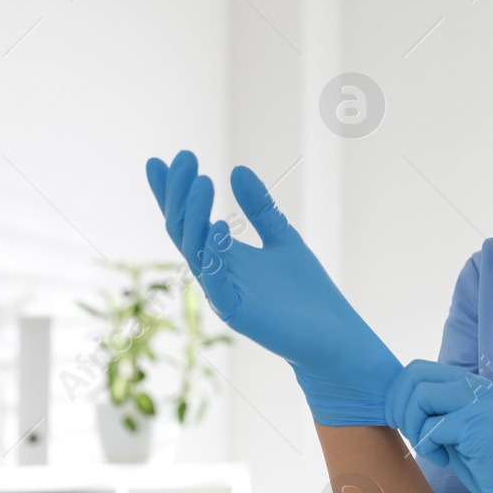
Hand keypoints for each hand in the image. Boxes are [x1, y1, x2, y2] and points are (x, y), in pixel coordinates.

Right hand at [146, 151, 399, 425]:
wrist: (333, 335)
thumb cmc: (306, 293)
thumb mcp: (282, 238)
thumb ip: (259, 208)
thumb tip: (237, 170)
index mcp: (223, 256)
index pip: (189, 219)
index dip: (172, 192)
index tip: (159, 160)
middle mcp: (216, 273)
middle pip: (184, 229)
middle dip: (178, 193)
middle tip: (183, 158)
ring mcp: (223, 293)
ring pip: (194, 250)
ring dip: (194, 214)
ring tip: (200, 180)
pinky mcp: (236, 312)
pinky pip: (216, 281)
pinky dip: (214, 254)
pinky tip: (218, 226)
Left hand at [385, 361, 492, 492]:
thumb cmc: (483, 464)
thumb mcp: (454, 428)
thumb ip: (433, 408)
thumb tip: (393, 399)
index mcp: (471, 384)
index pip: (419, 368)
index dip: (398, 393)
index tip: (397, 419)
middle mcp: (478, 386)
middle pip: (415, 376)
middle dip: (400, 406)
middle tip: (409, 433)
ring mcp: (481, 403)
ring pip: (421, 397)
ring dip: (415, 428)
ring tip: (431, 448)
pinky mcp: (478, 424)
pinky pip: (433, 428)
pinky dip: (429, 447)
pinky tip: (444, 459)